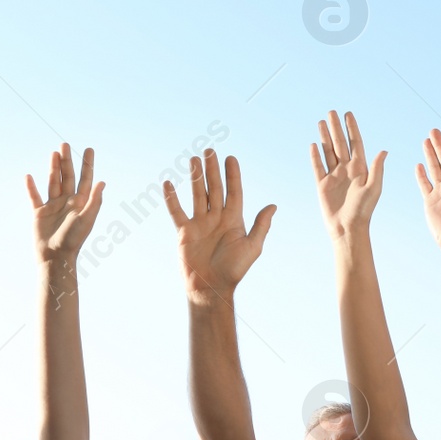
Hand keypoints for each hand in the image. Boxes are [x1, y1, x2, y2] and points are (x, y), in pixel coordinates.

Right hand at [26, 144, 103, 264]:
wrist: (55, 257)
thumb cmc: (73, 240)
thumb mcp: (86, 220)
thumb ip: (94, 201)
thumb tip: (102, 182)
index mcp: (80, 203)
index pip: (85, 179)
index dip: (87, 164)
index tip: (89, 149)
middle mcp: (67, 202)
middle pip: (67, 176)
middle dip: (67, 161)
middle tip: (65, 144)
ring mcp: (53, 207)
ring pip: (53, 182)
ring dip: (53, 168)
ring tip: (53, 153)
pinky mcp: (39, 213)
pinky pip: (34, 197)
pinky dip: (31, 187)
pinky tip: (28, 176)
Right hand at [163, 149, 274, 303]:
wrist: (211, 288)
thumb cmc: (234, 270)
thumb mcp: (252, 247)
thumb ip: (261, 225)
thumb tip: (273, 206)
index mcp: (234, 220)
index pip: (233, 192)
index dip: (233, 175)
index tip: (231, 158)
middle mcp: (216, 218)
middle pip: (214, 188)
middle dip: (212, 170)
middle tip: (209, 150)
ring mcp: (200, 224)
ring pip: (197, 194)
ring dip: (195, 177)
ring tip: (193, 159)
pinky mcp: (185, 232)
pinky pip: (176, 211)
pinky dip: (172, 198)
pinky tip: (167, 183)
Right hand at [310, 111, 385, 237]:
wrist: (348, 228)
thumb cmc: (364, 210)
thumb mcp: (374, 188)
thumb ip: (377, 169)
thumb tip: (384, 151)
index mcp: (360, 168)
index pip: (356, 143)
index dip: (352, 128)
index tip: (348, 114)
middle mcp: (347, 169)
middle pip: (340, 143)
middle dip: (336, 127)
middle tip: (332, 112)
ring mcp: (334, 176)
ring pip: (328, 151)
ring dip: (325, 137)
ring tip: (321, 122)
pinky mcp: (322, 184)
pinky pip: (318, 166)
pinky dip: (315, 156)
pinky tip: (313, 144)